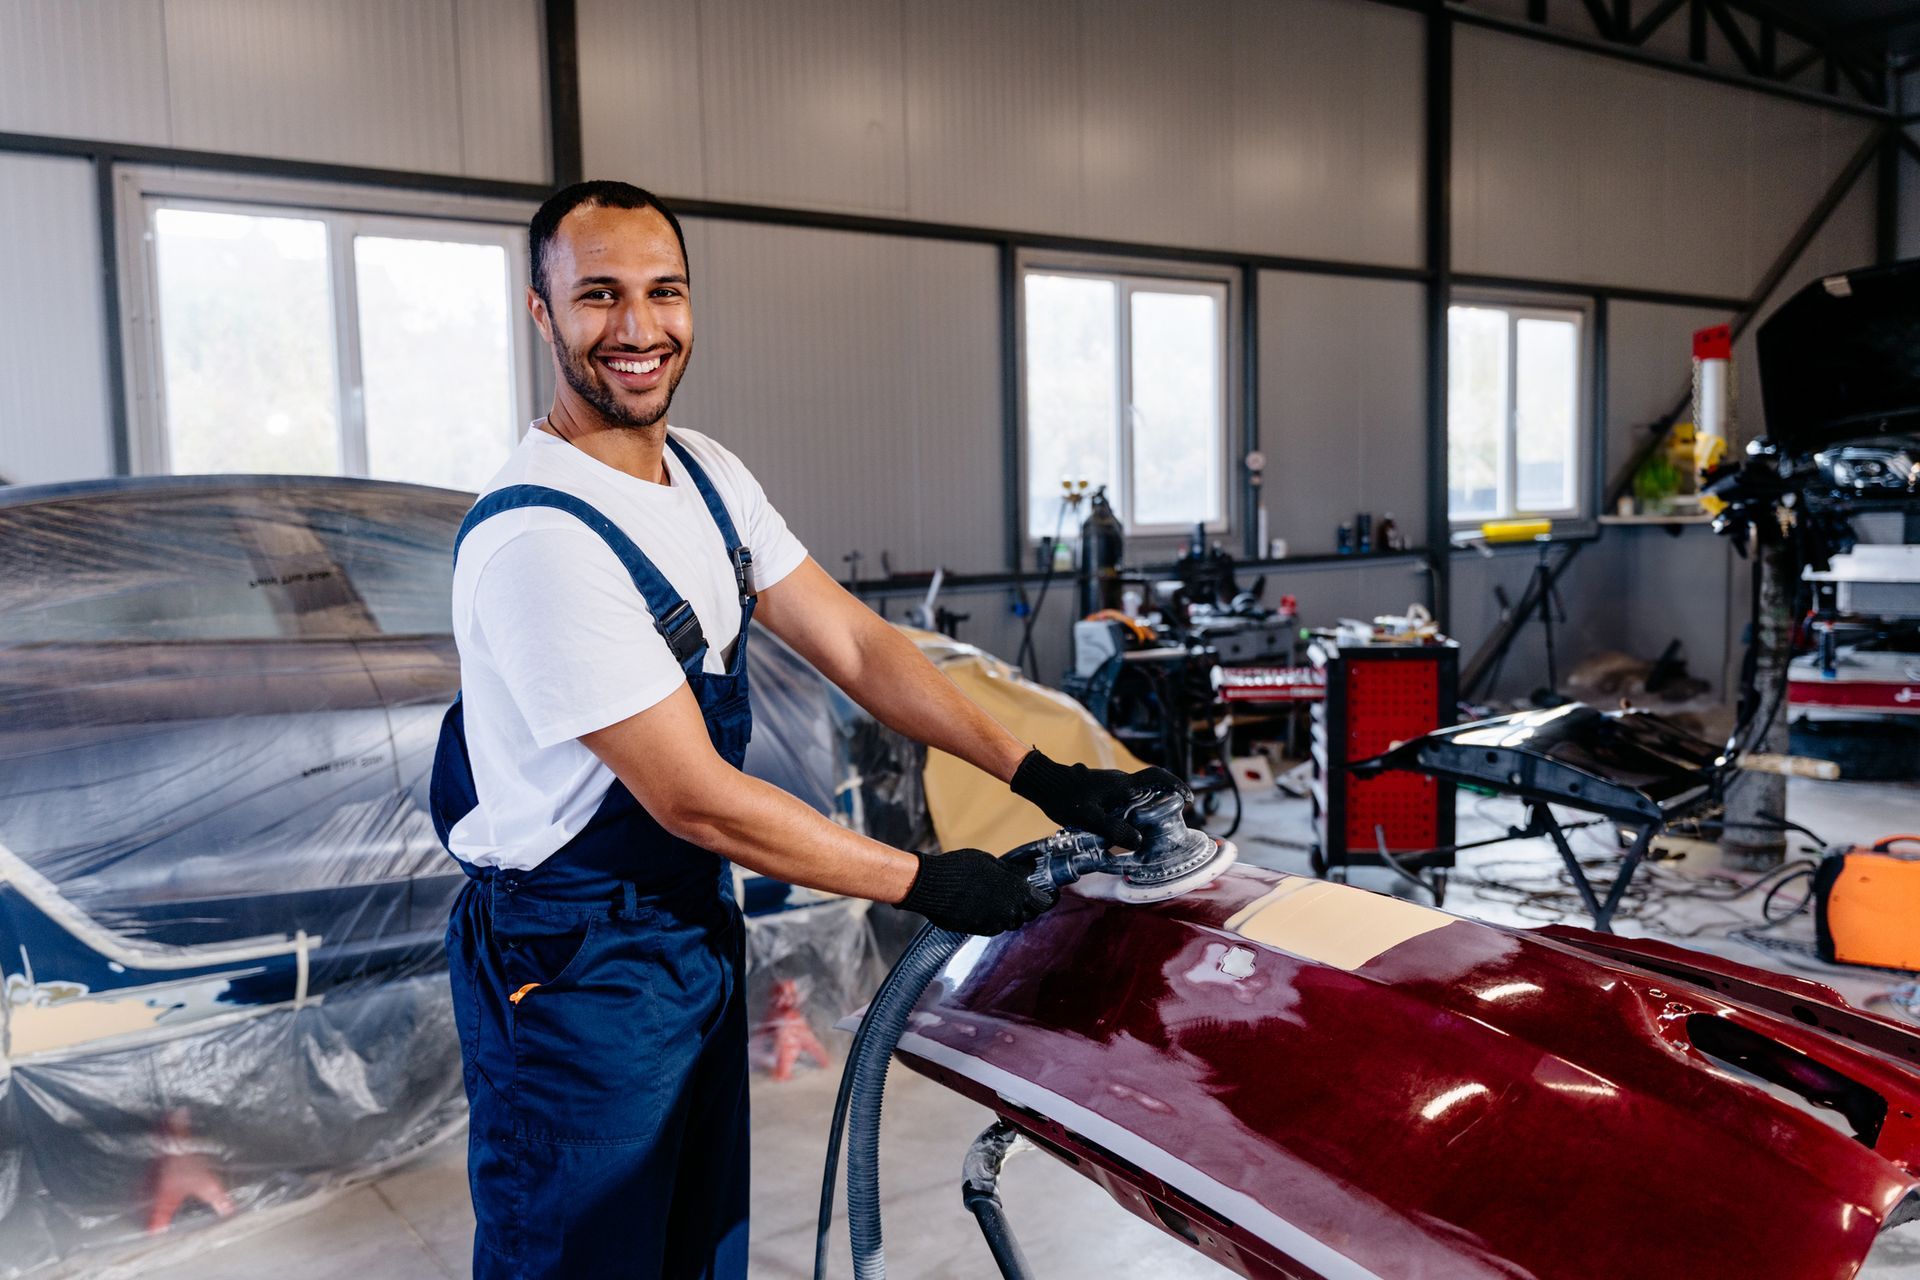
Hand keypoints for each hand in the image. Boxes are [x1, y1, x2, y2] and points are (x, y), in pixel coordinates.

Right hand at [898, 849, 1053, 935]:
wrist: (931, 886)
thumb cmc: (961, 868)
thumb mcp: (990, 862)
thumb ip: (1012, 871)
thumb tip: (1030, 869)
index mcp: (1016, 892)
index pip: (1043, 902)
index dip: (1047, 898)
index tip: (1047, 894)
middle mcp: (1008, 911)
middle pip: (1027, 915)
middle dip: (1027, 906)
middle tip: (1021, 895)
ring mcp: (993, 923)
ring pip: (1010, 923)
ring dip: (1009, 913)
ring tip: (1000, 900)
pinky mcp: (978, 930)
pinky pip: (993, 927)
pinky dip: (994, 919)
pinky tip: (984, 907)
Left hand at [1009, 750, 1190, 849]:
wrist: (1043, 783)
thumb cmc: (1065, 799)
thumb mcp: (1090, 819)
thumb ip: (1115, 830)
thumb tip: (1138, 842)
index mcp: (1123, 785)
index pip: (1157, 777)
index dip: (1176, 785)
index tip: (1187, 799)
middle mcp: (1121, 782)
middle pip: (1150, 790)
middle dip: (1162, 805)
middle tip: (1166, 826)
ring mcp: (1111, 785)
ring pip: (1135, 797)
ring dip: (1143, 811)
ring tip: (1143, 834)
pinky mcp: (1101, 791)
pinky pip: (1123, 801)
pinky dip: (1129, 813)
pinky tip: (1119, 831)